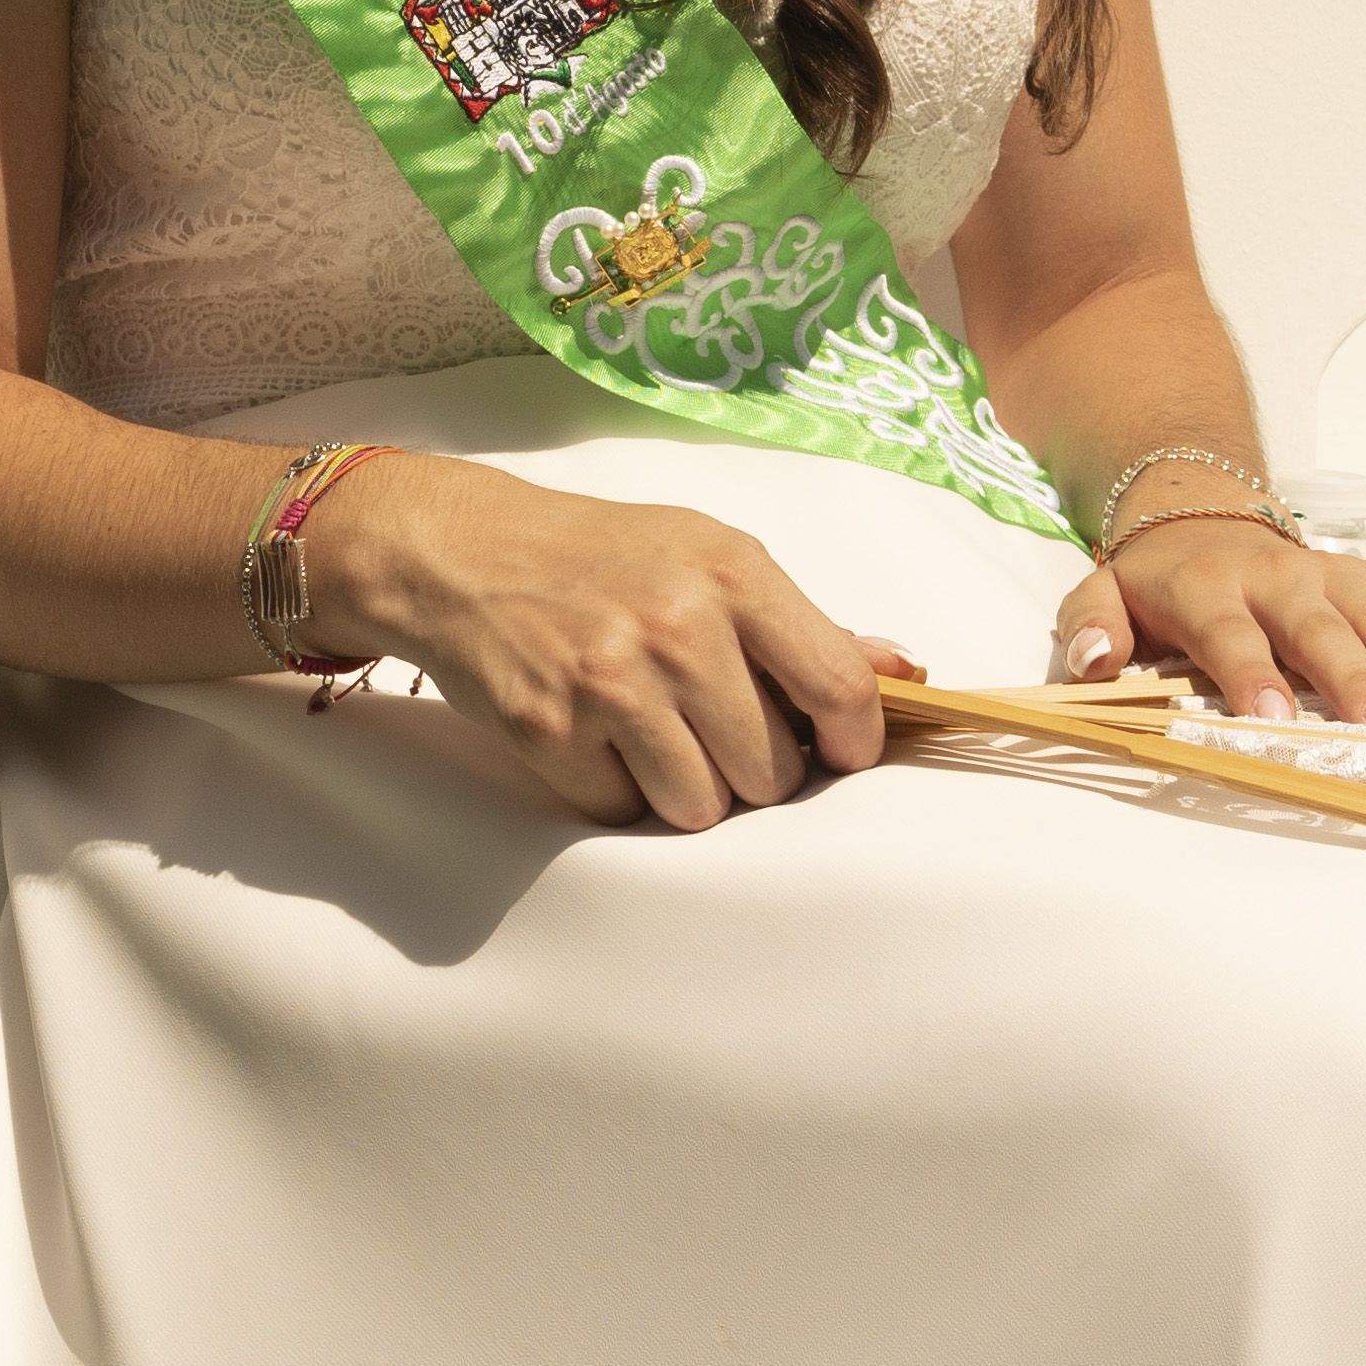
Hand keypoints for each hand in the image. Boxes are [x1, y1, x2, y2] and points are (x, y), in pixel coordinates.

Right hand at [298, 456, 912, 831]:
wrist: (462, 552)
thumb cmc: (602, 556)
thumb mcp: (707, 555)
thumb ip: (805, 623)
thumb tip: (903, 672)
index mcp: (733, 573)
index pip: (839, 688)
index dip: (853, 740)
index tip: (839, 751)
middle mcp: (677, 626)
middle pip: (772, 772)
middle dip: (753, 769)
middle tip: (712, 730)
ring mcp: (610, 683)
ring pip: (703, 808)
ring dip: (686, 789)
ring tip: (652, 734)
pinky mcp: (550, 732)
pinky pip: (624, 812)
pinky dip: (617, 791)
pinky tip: (595, 736)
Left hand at [1059, 506, 1365, 724]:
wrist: (1200, 509)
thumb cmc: (1157, 581)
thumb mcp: (1102, 593)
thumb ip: (1089, 627)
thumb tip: (1092, 663)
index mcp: (1212, 589)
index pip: (1232, 634)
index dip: (1251, 673)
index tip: (1274, 719)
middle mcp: (1284, 580)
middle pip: (1323, 630)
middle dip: (1355, 677)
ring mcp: (1341, 579)